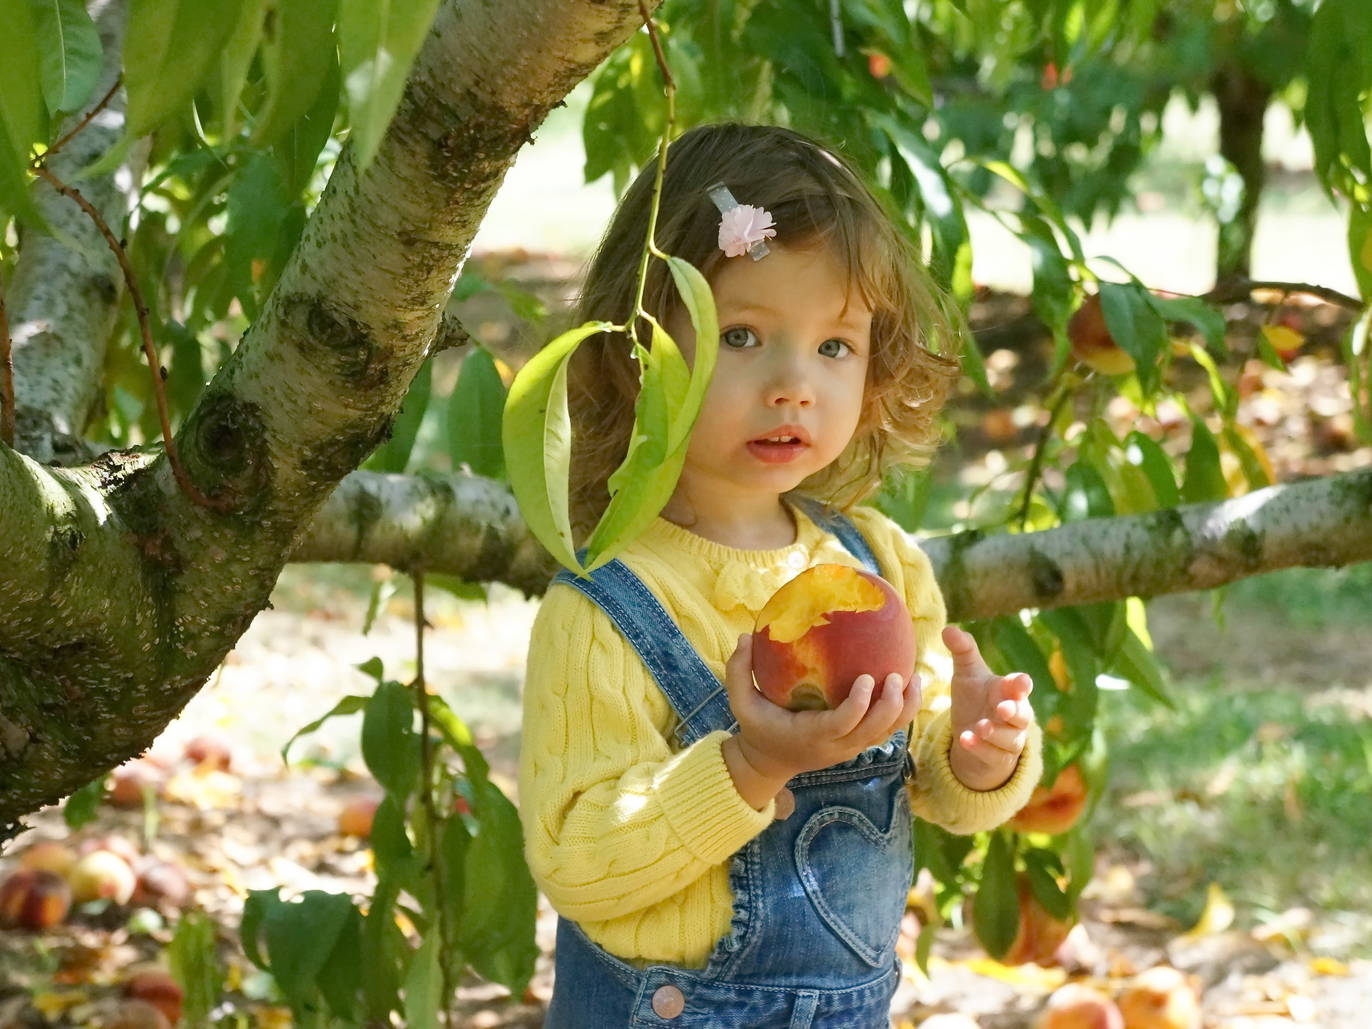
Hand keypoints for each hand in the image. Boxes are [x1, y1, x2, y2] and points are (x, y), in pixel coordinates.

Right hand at [720, 633, 921, 810]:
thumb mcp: (740, 702)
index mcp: (811, 736)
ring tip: (914, 676)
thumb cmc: (757, 726)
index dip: (860, 704)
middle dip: (891, 705)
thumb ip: (738, 671)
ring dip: (905, 708)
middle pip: (875, 731)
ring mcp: (850, 748)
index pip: (843, 724)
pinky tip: (907, 683)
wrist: (769, 762)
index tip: (868, 677)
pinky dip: (901, 710)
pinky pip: (886, 730)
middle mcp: (836, 746)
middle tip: (899, 674)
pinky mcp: (857, 745)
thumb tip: (745, 636)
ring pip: (888, 733)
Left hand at [943, 624, 1034, 791]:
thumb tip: (948, 628)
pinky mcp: (997, 758)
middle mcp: (1014, 716)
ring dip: (996, 733)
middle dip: (1014, 712)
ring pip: (1009, 738)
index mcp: (1009, 691)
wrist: (971, 733)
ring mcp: (1009, 739)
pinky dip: (981, 749)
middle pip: (1022, 715)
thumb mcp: (967, 673)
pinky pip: (993, 755)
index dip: (1021, 684)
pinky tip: (965, 740)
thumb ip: (962, 650)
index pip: (1021, 686)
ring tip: (980, 727)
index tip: (1020, 681)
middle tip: (1003, 708)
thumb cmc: (975, 697)